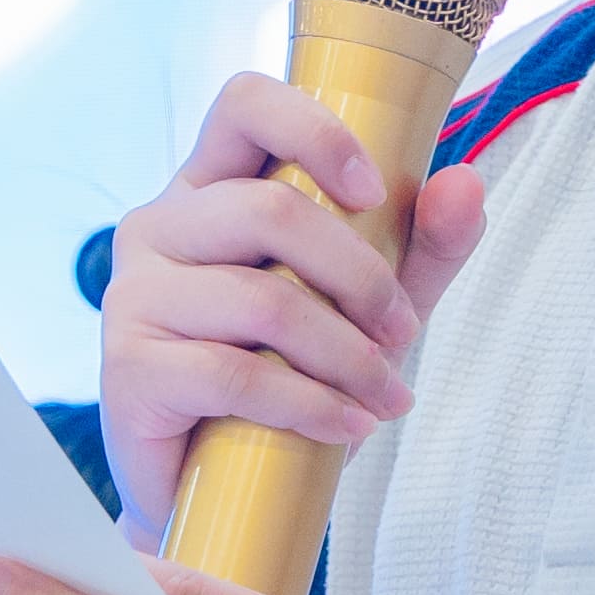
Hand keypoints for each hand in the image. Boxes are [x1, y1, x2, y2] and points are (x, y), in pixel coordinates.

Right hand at [94, 72, 496, 540]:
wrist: (224, 491)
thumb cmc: (290, 376)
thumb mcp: (370, 304)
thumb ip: (423, 245)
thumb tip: (465, 183)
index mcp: (210, 189)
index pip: (246, 104)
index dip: (315, 131)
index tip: (374, 193)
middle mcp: (158, 226)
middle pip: (271, 210)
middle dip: (362, 277)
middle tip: (403, 331)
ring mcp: (134, 295)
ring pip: (262, 300)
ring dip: (347, 356)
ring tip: (386, 395)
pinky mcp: (128, 368)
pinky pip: (236, 374)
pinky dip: (310, 405)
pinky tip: (346, 427)